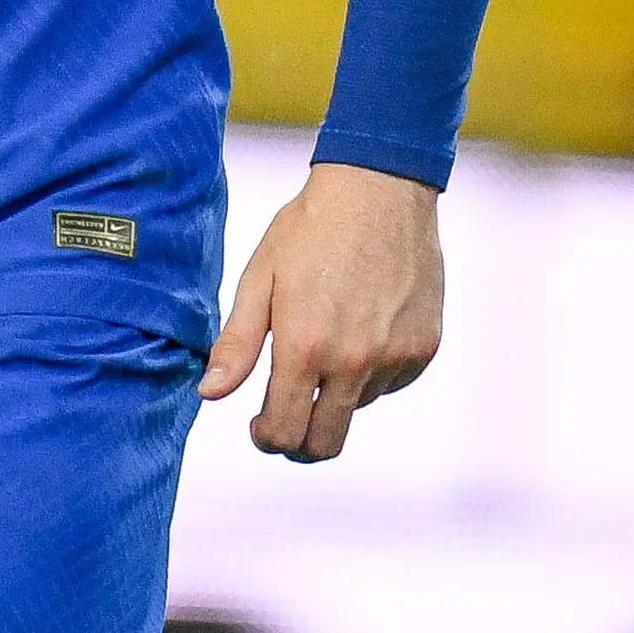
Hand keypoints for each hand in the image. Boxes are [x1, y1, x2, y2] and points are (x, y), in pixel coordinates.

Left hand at [199, 161, 443, 461]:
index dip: (266, 437)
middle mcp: (354, 361)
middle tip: (285, 417)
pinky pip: (390, 382)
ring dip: (337, 394)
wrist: (379, 189)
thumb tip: (210, 394)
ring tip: (328, 339)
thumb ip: (237, 344)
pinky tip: (361, 327)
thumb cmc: (310, 229)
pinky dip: (372, 371)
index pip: (285, 431)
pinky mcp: (423, 348)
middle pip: (325, 443)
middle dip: (299, 442)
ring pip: (359, 408)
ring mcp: (394, 357)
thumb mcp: (260, 278)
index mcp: (305, 347)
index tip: (259, 424)